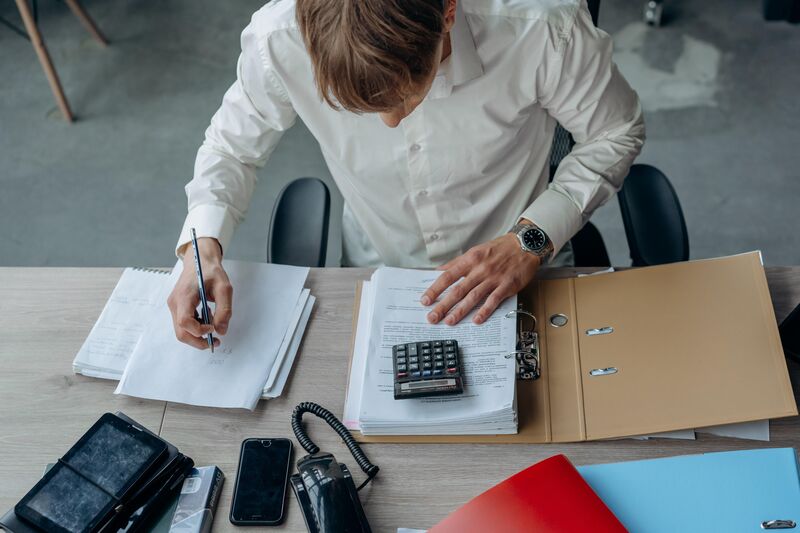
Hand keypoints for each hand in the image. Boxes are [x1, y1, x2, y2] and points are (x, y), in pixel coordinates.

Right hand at [167, 237, 232, 348]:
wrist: (199, 260)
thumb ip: (224, 310)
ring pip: (182, 330)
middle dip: (198, 341)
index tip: (213, 328)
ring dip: (198, 334)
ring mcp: (174, 306)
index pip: (184, 322)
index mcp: (184, 296)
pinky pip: (184, 324)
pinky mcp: (177, 307)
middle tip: (216, 341)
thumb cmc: (211, 271)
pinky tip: (207, 317)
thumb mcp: (224, 288)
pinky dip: (196, 327)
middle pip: (181, 332)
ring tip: (213, 322)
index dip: (199, 330)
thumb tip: (221, 331)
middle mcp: (175, 303)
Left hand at [420, 233, 539, 325]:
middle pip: (458, 290)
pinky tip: (476, 320)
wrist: (525, 244)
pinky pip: (494, 300)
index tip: (425, 300)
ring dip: (460, 311)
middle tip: (432, 317)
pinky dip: (485, 311)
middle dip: (443, 305)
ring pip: (473, 297)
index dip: (435, 289)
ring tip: (450, 321)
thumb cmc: (499, 248)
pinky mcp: (507, 286)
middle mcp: (480, 269)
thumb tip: (440, 271)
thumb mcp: (475, 251)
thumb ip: (457, 263)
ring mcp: (494, 278)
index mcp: (470, 259)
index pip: (448, 276)